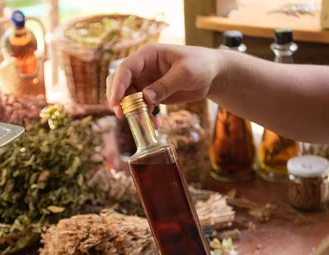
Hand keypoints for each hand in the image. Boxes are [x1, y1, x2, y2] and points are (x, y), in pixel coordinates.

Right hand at [106, 44, 222, 116]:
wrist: (212, 74)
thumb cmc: (200, 65)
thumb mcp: (185, 73)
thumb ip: (165, 85)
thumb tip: (145, 98)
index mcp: (148, 55)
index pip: (125, 69)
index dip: (117, 85)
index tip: (116, 102)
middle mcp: (143, 68)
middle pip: (120, 82)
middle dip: (117, 98)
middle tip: (121, 114)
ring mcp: (146, 81)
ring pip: (128, 96)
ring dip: (130, 110)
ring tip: (140, 122)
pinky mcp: (152, 94)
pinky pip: (141, 107)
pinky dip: (144, 116)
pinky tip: (153, 125)